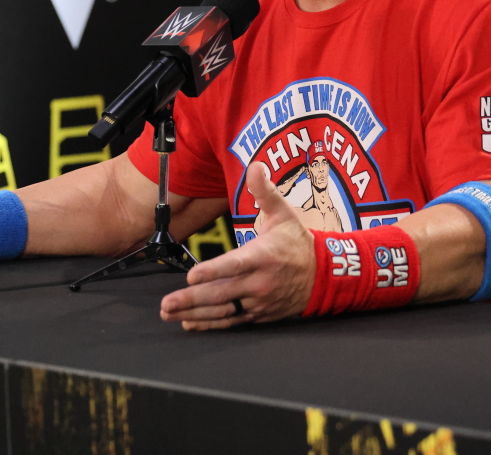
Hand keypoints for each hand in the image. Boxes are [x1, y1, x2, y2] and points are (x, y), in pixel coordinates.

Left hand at [160, 163, 315, 329]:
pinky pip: (232, 321)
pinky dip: (211, 324)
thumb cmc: (297, 243)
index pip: (236, 265)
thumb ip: (265, 191)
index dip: (213, 272)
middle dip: (192, 300)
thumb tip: (255, 166)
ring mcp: (259, 301)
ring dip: (195, 314)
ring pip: (224, 311)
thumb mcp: (284, 213)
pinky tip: (190, 323)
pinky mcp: (258, 314)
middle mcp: (260, 282)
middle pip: (223, 293)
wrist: (323, 276)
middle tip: (167, 304)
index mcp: (263, 256)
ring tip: (170, 314)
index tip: (192, 277)